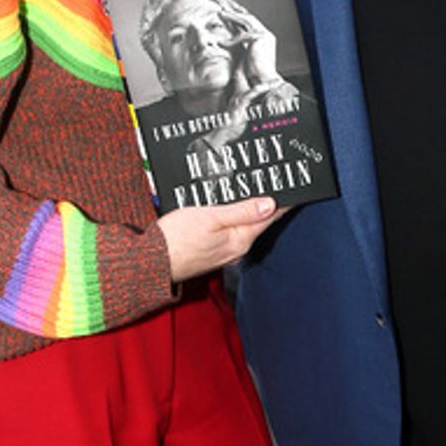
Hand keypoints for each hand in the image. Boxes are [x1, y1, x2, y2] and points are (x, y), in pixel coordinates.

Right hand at [159, 195, 284, 279]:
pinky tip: (233, 210)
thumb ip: (241, 211)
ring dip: (253, 210)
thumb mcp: (210, 217)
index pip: (269, 216)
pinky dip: (237, 219)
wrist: (151, 262)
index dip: (282, 201)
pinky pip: (232, 232)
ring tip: (260, 192)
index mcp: (240, 239)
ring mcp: (225, 252)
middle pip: (259, 221)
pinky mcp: (213, 252)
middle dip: (269, 203)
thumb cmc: (176, 239)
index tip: (293, 187)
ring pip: (246, 226)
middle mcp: (236, 249)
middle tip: (278, 183)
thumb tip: (270, 205)